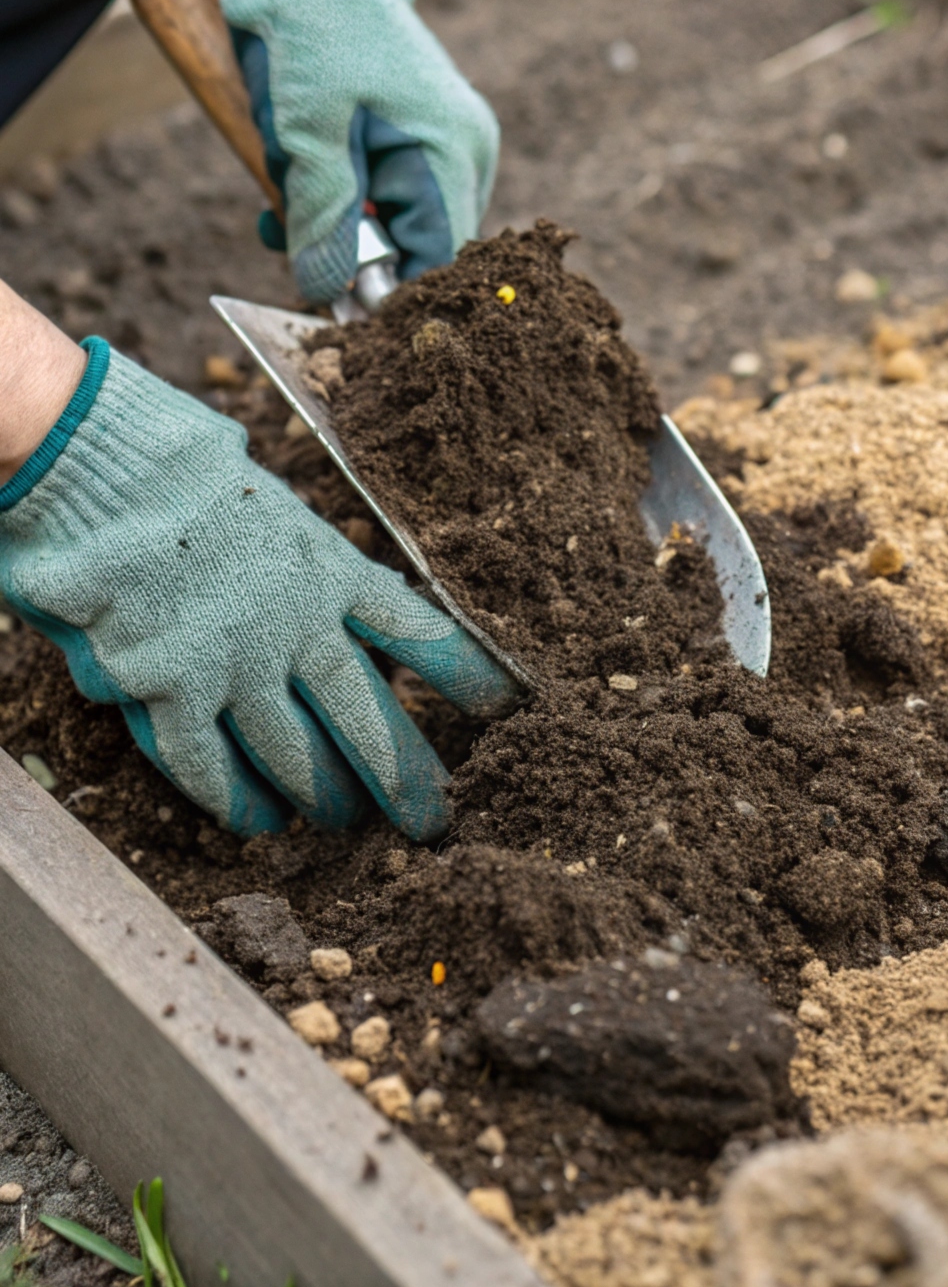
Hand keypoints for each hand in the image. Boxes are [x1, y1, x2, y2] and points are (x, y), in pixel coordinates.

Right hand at [0, 340, 519, 839]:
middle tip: (429, 817)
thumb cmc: (174, 464)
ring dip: (321, 794)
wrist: (105, 472)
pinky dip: (235, 799)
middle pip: (365, 718)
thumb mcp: (262, 498)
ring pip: (296, 755)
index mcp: (325, 566)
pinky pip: (210, 766)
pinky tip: (256, 822)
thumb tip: (318, 573)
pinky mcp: (172, 694)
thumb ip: (294, 552)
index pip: (414, 628)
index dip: (459, 671)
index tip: (502, 702)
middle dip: (402, 775)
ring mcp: (236, 667)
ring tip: (343, 821)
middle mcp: (294, 625)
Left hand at [218, 0, 499, 302]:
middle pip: (416, 243)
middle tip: (286, 233)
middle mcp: (462, 147)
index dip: (388, 293)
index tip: (332, 304)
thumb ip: (323, 221)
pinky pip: (378, 189)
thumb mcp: (308, 134)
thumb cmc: (313, 34)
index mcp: (452, 149)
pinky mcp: (409, 130)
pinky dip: (333, 195)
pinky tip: (290, 178)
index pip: (438, 260)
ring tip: (279, 195)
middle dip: (349, 253)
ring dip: (331, 223)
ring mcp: (440, 137)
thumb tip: (328, 294)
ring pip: (391, 220)